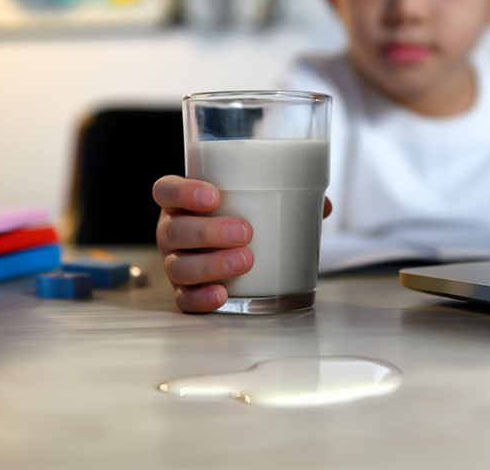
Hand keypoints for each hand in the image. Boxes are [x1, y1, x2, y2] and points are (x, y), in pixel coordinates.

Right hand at [153, 175, 331, 312]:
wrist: (235, 250)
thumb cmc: (241, 218)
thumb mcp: (259, 202)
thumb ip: (287, 197)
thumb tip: (322, 206)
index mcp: (182, 202)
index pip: (167, 190)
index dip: (183, 192)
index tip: (214, 196)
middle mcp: (172, 231)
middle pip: (175, 230)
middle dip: (208, 231)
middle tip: (245, 232)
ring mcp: (175, 262)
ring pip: (179, 266)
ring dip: (211, 264)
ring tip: (246, 261)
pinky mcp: (184, 291)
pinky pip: (184, 299)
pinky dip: (202, 298)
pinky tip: (223, 294)